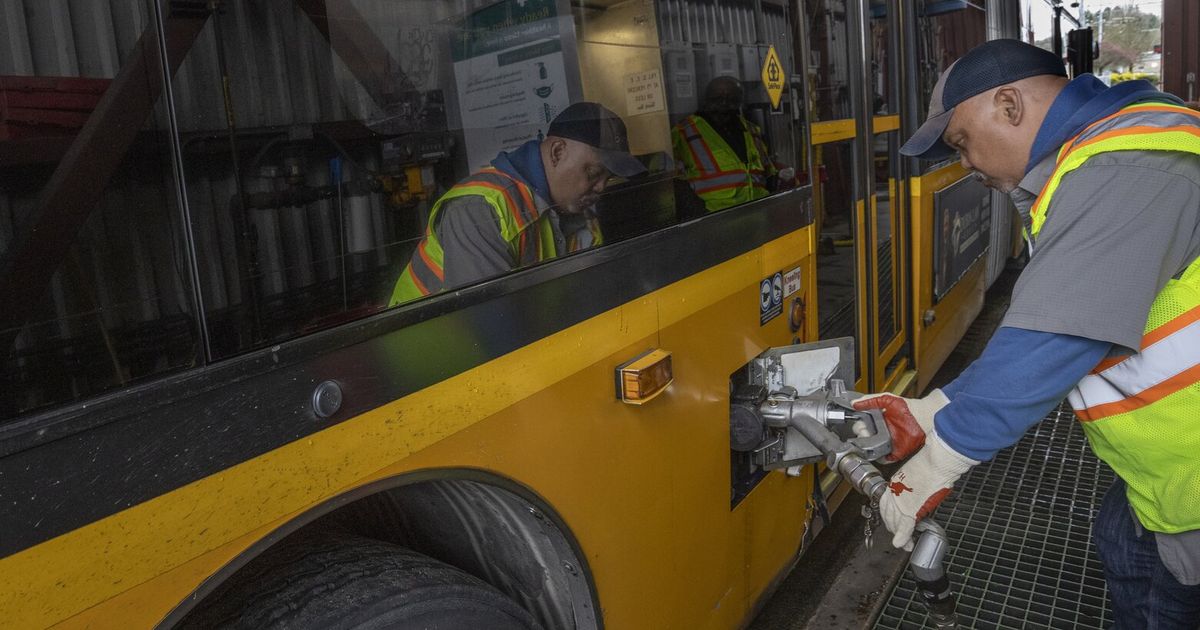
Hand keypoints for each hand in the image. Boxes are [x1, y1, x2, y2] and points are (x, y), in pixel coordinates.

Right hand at [853, 389, 949, 461]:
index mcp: (877, 420)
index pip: (860, 425)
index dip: (858, 425)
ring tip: (870, 439)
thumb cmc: (907, 409)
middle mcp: (880, 432)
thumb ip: (870, 400)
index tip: (860, 423)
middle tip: (865, 431)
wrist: (921, 420)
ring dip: (866, 445)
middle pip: (862, 437)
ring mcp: (885, 443)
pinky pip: (880, 458)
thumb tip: (855, 403)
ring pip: (868, 448)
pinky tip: (876, 448)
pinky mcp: (892, 453)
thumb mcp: (887, 399)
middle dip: (861, 434)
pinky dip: (876, 456)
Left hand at [878, 431, 976, 549]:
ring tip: (905, 544)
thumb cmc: (933, 462)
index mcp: (895, 483)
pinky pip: (905, 526)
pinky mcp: (911, 509)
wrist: (938, 461)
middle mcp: (894, 492)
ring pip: (895, 522)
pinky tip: (902, 544)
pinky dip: (903, 537)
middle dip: (893, 528)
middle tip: (899, 537)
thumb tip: (920, 491)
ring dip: (899, 535)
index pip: (886, 505)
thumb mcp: (917, 473)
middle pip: (888, 515)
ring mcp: (901, 501)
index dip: (889, 517)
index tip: (894, 523)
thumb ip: (914, 485)